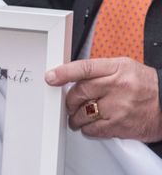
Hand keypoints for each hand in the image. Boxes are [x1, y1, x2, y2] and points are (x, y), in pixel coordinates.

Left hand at [45, 57, 161, 141]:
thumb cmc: (146, 85)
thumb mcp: (124, 67)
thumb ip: (100, 70)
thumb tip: (73, 75)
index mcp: (117, 68)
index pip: (84, 68)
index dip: (64, 72)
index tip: (51, 76)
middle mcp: (118, 86)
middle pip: (80, 92)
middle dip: (69, 100)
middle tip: (68, 103)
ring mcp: (119, 107)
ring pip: (84, 112)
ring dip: (75, 117)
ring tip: (76, 117)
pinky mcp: (120, 126)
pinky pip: (93, 129)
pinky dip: (87, 129)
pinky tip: (89, 126)